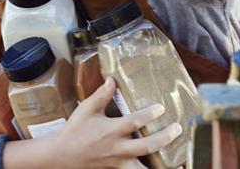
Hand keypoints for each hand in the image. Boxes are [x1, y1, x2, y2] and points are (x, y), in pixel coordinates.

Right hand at [3, 77, 181, 168]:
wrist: (61, 155)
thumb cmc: (74, 130)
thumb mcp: (86, 109)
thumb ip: (101, 95)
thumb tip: (112, 79)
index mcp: (110, 130)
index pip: (133, 122)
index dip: (149, 115)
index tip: (161, 107)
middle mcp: (116, 148)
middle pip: (145, 146)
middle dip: (163, 138)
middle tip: (177, 129)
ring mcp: (117, 161)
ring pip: (141, 168)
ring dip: (160, 165)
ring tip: (179, 163)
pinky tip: (163, 168)